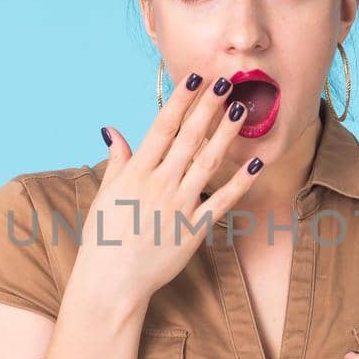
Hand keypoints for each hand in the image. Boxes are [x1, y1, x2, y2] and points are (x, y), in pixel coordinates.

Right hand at [76, 70, 263, 307]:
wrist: (111, 281)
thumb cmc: (104, 238)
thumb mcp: (105, 194)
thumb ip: (117, 160)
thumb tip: (113, 129)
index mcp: (135, 172)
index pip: (162, 127)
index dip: (181, 100)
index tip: (196, 77)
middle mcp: (158, 185)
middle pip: (188, 138)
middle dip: (209, 107)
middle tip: (228, 81)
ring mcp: (178, 207)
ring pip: (207, 163)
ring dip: (226, 134)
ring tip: (242, 110)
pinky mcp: (194, 230)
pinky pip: (221, 202)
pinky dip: (239, 183)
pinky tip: (254, 164)